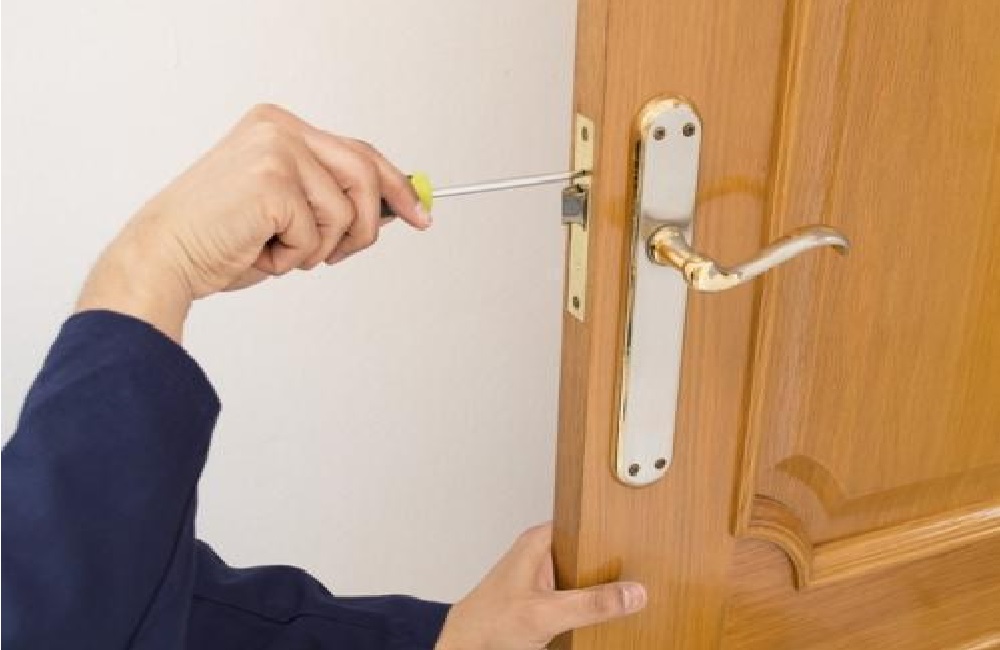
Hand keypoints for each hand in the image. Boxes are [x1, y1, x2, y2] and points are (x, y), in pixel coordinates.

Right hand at [75, 104, 429, 341]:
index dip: (396, 185)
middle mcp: (279, 128)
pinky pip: (317, 234)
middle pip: (365, 174)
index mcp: (280, 127)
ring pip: (345, 212)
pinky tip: (260, 251)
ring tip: (278, 250)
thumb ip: (331, 196)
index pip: (359, 151)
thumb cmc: (220, 238)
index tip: (420, 213)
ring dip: (319, 248)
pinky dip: (294, 258)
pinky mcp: (272, 181)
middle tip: (342, 253)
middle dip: (367, 225)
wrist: (165, 256)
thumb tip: (395, 206)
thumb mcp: (287, 208)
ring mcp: (276, 150)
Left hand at [435, 524, 646, 649]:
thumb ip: (590, 604)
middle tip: (639, 572)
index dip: (611, 532)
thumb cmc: (487, 625)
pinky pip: (578, 596)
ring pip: (586, 576)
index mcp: (538, 541)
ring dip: (600, 588)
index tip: (640, 540)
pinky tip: (603, 611)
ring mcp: (545, 578)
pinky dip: (590, 604)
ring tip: (625, 593)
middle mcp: (542, 554)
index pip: (585, 523)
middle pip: (590, 552)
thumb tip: (632, 594)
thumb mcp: (546, 614)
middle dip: (611, 565)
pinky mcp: (547, 600)